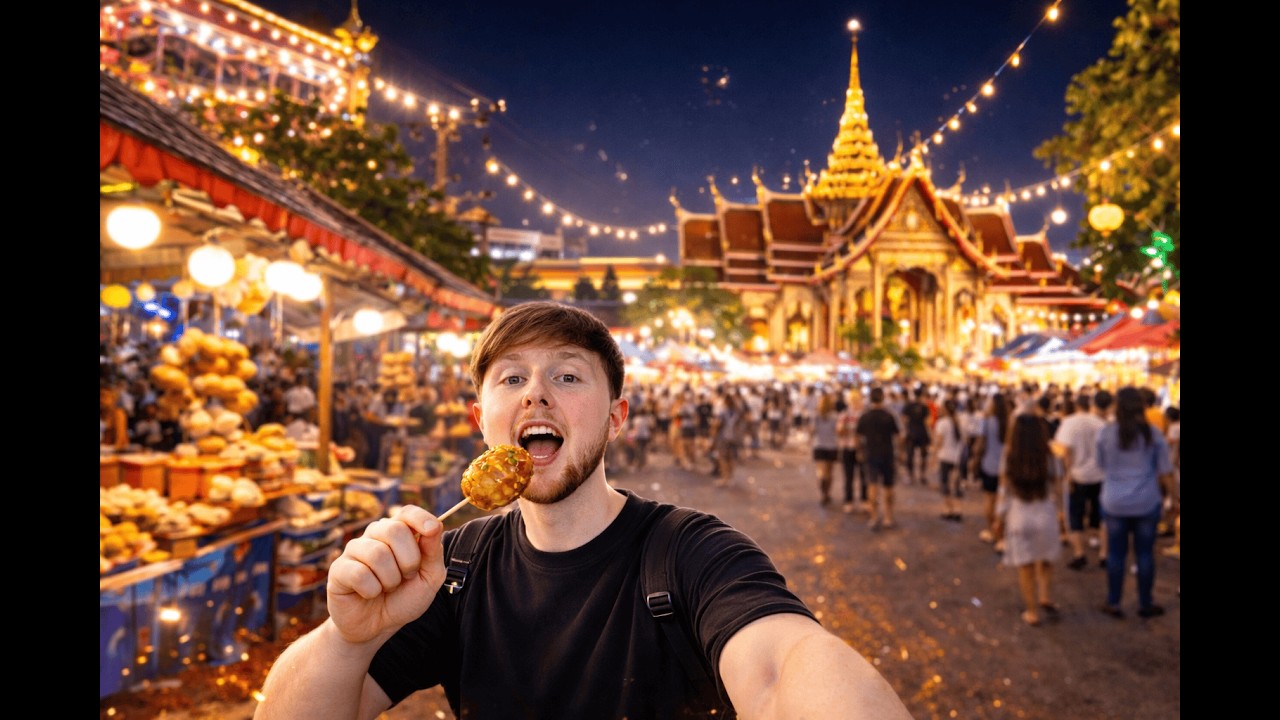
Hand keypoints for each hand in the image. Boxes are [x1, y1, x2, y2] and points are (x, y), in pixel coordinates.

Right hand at [325, 505, 445, 644]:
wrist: (377, 627)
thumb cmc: (403, 598)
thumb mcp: (428, 578)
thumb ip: (433, 552)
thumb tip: (435, 525)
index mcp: (399, 532)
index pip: (407, 512)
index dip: (420, 517)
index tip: (432, 530)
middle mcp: (375, 535)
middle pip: (395, 530)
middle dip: (409, 560)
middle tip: (406, 577)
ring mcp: (354, 550)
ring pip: (378, 553)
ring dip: (390, 580)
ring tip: (387, 588)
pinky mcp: (338, 569)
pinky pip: (360, 574)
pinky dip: (372, 591)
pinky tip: (369, 594)